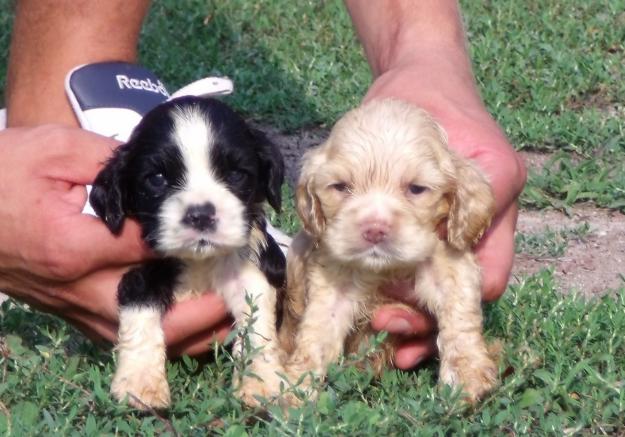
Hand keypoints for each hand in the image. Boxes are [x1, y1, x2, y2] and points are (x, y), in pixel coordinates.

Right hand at [0, 126, 230, 354]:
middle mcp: (78, 288)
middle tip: (243, 295)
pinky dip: (160, 336)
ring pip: (143, 338)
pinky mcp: (68, 314)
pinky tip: (187, 324)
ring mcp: (72, 308)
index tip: (227, 236)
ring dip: (189, 334)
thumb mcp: (53, 151)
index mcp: (76, 247)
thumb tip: (158, 170)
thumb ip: (111, 162)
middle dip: (206, 311)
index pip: (154, 253)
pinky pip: (123, 336)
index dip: (195, 247)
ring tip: (228, 318)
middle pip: (157, 316)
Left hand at [366, 57, 525, 368]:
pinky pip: (378, 257)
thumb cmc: (453, 114)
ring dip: (392, 306)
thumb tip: (458, 252)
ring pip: (410, 285)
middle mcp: (452, 234)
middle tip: (385, 326)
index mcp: (483, 227)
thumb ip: (481, 202)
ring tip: (371, 319)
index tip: (415, 315)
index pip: (481, 287)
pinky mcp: (388, 217)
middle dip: (416, 320)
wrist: (412, 82)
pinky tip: (348, 281)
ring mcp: (420, 228)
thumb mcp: (485, 157)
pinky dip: (368, 274)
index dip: (453, 311)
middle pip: (441, 298)